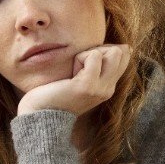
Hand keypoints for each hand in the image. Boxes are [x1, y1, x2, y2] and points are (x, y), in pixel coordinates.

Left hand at [15, 44, 130, 116]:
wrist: (40, 117)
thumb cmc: (55, 93)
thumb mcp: (83, 78)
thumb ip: (98, 66)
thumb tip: (119, 47)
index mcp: (109, 87)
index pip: (124, 57)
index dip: (106, 50)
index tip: (88, 61)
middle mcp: (108, 90)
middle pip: (121, 52)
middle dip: (100, 49)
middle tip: (80, 65)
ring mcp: (100, 89)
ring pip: (114, 52)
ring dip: (91, 53)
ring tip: (76, 69)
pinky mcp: (88, 85)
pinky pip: (94, 56)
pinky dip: (80, 58)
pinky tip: (71, 73)